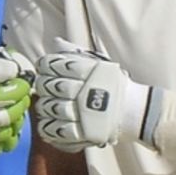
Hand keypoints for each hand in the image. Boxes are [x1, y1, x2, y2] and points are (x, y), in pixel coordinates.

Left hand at [35, 39, 151, 151]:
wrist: (132, 110)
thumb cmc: (111, 85)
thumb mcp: (96, 64)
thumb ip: (74, 54)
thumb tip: (55, 42)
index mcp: (87, 70)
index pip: (54, 64)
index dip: (45, 66)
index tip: (44, 68)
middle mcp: (84, 90)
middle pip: (50, 86)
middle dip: (43, 86)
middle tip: (45, 88)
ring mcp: (83, 113)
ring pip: (51, 108)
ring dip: (44, 107)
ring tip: (48, 105)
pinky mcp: (83, 132)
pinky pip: (57, 130)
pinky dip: (48, 127)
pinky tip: (48, 122)